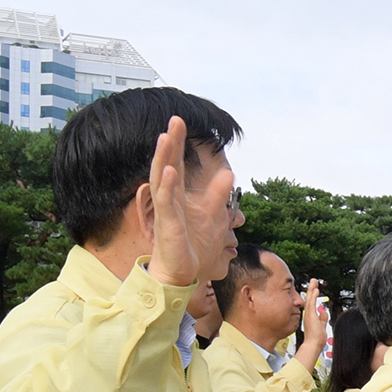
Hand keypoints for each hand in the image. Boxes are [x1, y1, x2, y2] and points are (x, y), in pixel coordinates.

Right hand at [142, 118, 228, 287]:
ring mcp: (165, 209)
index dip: (178, 143)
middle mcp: (168, 198)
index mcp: (178, 195)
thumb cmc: (191, 245)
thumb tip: (229, 174)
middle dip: (170, 142)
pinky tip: (169, 171)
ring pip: (161, 178)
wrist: (181, 272)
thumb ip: (218, 195)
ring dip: (163, 157)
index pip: (177, 163)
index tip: (180, 122)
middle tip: (175, 119)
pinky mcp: (166, 223)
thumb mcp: (213, 216)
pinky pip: (164, 202)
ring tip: (166, 136)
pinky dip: (167, 186)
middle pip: (166, 163)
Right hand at [295, 279, 328, 369]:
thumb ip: (323, 319)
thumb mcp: (321, 326)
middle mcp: (308, 314)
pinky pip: (311, 303)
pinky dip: (312, 296)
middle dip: (311, 290)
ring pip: (309, 299)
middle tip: (313, 281)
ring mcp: (308, 314)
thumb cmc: (316, 339)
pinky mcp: (310, 315)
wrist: (313, 345)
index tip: (314, 289)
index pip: (311, 303)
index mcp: (310, 317)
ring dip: (312, 290)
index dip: (313, 296)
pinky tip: (315, 290)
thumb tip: (324, 313)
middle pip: (309, 299)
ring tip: (314, 282)